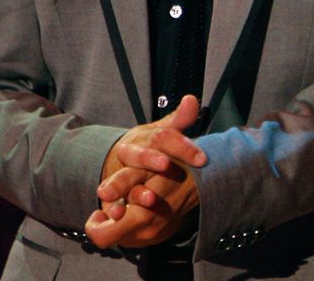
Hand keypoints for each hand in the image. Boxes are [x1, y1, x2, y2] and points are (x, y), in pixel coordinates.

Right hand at [85, 95, 206, 248]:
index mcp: (146, 138)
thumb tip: (191, 100)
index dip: (182, 146)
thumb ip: (179, 119)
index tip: (201, 158)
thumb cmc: (150, 148)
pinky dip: (114, 207)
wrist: (121, 163)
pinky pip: (112, 200)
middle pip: (138, 154)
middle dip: (151, 159)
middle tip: (165, 164)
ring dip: (131, 187)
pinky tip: (118, 214)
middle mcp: (130, 155)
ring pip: (122, 178)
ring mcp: (119, 174)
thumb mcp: (164, 132)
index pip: (163, 137)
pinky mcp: (113, 194)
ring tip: (148, 197)